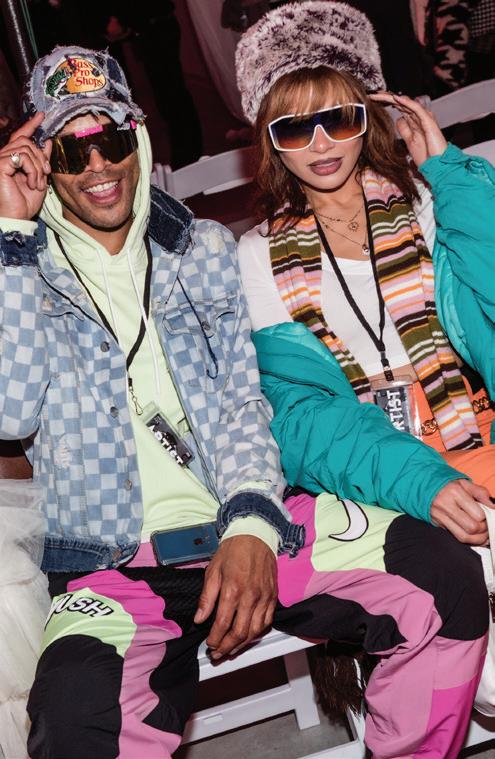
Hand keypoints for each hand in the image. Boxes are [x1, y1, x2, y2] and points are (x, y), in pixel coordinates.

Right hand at [0, 112, 51, 220]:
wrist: (17, 217)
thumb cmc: (24, 202)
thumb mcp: (39, 178)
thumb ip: (42, 160)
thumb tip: (47, 141)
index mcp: (12, 158)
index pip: (20, 136)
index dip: (30, 125)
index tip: (41, 116)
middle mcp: (3, 156)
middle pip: (27, 142)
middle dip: (41, 157)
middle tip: (46, 174)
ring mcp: (0, 159)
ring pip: (27, 149)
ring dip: (38, 167)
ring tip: (38, 183)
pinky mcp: (0, 165)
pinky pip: (23, 157)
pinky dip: (33, 171)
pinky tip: (32, 183)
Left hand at [194, 534, 277, 659]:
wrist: (256, 535)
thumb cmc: (233, 550)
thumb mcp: (213, 570)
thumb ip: (206, 597)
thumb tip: (199, 619)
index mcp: (232, 590)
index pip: (222, 624)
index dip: (215, 639)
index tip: (209, 645)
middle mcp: (250, 597)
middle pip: (239, 633)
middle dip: (226, 647)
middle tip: (217, 654)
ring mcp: (264, 598)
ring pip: (255, 631)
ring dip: (242, 645)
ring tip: (231, 650)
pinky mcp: (273, 596)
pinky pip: (267, 621)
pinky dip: (257, 633)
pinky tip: (248, 636)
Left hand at [370, 92, 446, 167]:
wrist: (438, 164)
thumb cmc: (426, 155)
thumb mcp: (410, 142)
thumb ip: (405, 130)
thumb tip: (399, 120)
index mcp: (414, 121)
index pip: (398, 108)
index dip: (387, 103)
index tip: (373, 101)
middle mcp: (418, 117)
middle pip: (401, 103)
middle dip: (386, 98)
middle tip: (373, 94)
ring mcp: (424, 118)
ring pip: (406, 103)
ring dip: (392, 98)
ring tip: (379, 94)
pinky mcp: (428, 121)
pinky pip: (416, 108)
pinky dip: (406, 102)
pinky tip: (396, 98)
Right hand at [431, 479, 492, 543]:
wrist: (423, 486)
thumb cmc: (446, 485)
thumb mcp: (464, 483)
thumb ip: (480, 492)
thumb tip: (493, 505)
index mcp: (454, 492)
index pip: (478, 514)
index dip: (486, 518)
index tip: (488, 515)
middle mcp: (445, 505)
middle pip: (471, 527)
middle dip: (483, 529)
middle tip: (486, 525)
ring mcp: (440, 517)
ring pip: (464, 537)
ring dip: (477, 539)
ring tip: (483, 534)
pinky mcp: (437, 525)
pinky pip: (456, 538)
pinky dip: (468, 540)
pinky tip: (474, 536)